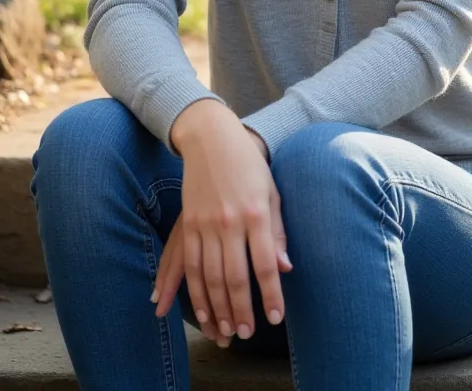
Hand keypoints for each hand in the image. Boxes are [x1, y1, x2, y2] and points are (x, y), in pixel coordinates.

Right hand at [152, 102, 291, 347]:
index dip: (270, 295)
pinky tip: (195, 308)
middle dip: (240, 310)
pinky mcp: (187, 223)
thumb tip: (285, 269)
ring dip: (215, 308)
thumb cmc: (249, 165)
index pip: (264, 264)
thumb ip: (277, 233)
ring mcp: (205, 223)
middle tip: (245, 333)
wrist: (212, 138)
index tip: (275, 317)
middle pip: (233, 276)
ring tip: (224, 329)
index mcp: (256, 213)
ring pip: (207, 277)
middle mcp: (229, 221)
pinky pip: (187, 264)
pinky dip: (189, 290)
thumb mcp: (272, 193)